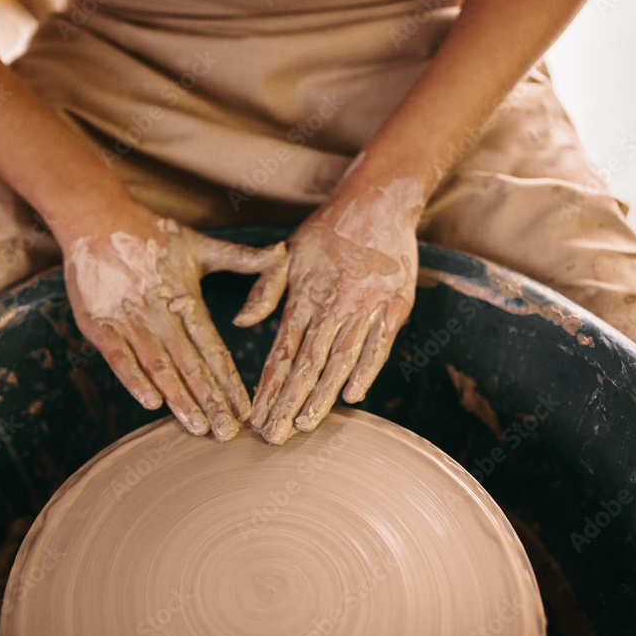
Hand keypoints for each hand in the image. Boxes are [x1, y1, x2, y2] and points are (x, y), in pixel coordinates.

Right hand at [63, 212, 286, 440]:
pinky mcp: (99, 324)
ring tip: (197, 427)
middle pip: (191, 366)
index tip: (247, 409)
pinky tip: (151, 403)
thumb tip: (283, 253)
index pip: (215, 349)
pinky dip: (134, 379)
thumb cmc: (151, 234)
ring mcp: (129, 320)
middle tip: (228, 434)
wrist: (96, 218)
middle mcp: (161, 314)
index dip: (231, 381)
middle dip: (211, 402)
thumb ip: (242, 259)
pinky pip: (119, 357)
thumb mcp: (200, 245)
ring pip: (159, 366)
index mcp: (187, 301)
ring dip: (179, 398)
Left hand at [236, 179, 423, 443]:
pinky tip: (353, 396)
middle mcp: (332, 304)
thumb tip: (241, 324)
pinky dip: (366, 368)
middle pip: (306, 363)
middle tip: (272, 436)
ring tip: (303, 425)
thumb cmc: (328, 230)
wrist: (379, 199)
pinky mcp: (394, 304)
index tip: (255, 415)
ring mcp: (365, 305)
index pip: (281, 351)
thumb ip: (265, 290)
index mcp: (303, 295)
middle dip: (287, 402)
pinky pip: (379, 343)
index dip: (268, 386)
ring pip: (339, 358)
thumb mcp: (288, 252)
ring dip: (321, 394)